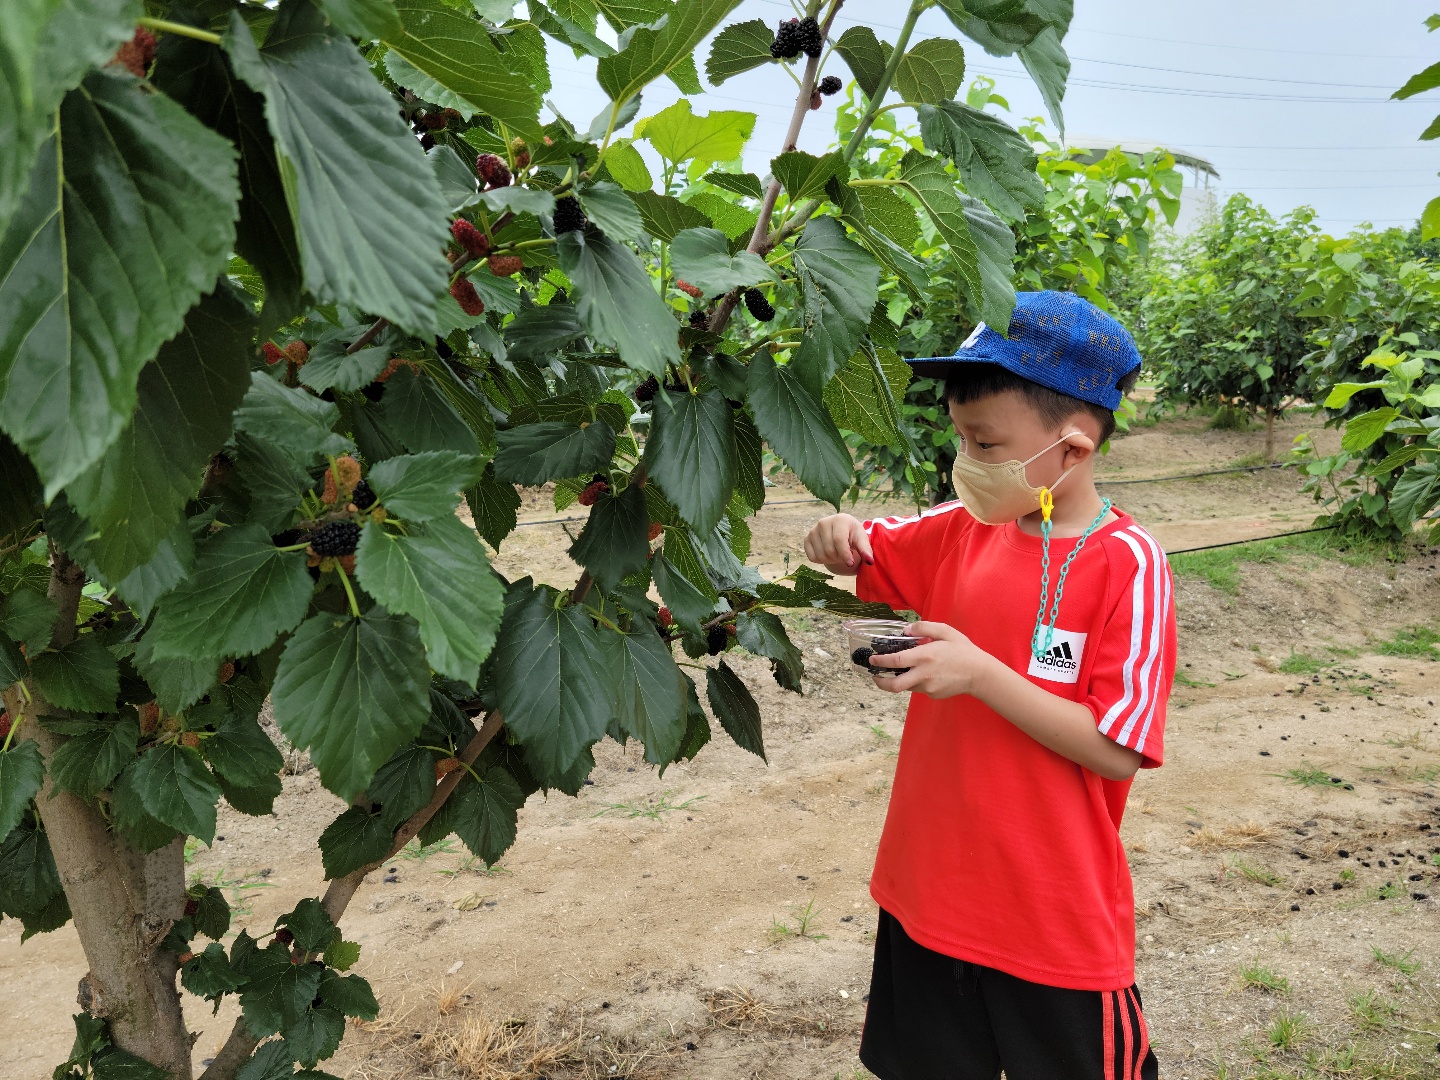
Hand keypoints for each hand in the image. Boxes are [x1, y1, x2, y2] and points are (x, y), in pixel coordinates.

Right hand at [802, 513, 872, 574]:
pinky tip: (828, 555)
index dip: (845, 555)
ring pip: (820, 555)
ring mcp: (813, 530)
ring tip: (837, 555)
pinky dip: (821, 561)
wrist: (841, 532)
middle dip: (839, 558)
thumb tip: (869, 561)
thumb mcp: (862, 540)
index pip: (839, 540)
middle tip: (845, 557)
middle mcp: (823, 522)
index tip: (851, 563)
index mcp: (839, 519)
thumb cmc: (853, 536)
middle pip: (829, 550)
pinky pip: (812, 557)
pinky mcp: (806, 538)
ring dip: (831, 561)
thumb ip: (865, 550)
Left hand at [868, 621, 999, 699]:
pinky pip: (919, 689)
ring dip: (900, 680)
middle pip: (895, 686)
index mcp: (925, 657)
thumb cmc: (963, 650)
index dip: (881, 662)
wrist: (980, 673)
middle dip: (881, 683)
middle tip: (875, 676)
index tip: (873, 660)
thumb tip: (906, 630)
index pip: (896, 661)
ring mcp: (929, 687)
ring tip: (900, 671)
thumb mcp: (946, 631)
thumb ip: (924, 627)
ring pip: (907, 687)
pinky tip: (925, 674)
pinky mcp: (933, 695)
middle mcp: (924, 675)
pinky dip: (916, 682)